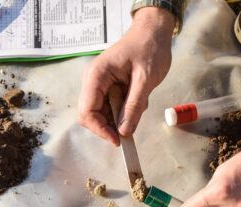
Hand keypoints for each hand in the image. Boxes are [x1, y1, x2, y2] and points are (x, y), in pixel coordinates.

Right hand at [78, 7, 175, 145]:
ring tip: (139, 104)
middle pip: (91, 115)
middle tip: (131, 128)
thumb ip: (134, 105)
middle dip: (110, 125)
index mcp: (96, 75)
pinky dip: (125, 110)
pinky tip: (138, 99)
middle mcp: (93, 80)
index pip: (87, 111)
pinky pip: (111, 106)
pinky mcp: (108, 87)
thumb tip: (124, 131)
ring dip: (120, 117)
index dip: (100, 129)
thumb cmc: (149, 48)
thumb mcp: (145, 79)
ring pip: (102, 113)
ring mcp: (99, 84)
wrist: (153, 32)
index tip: (118, 140)